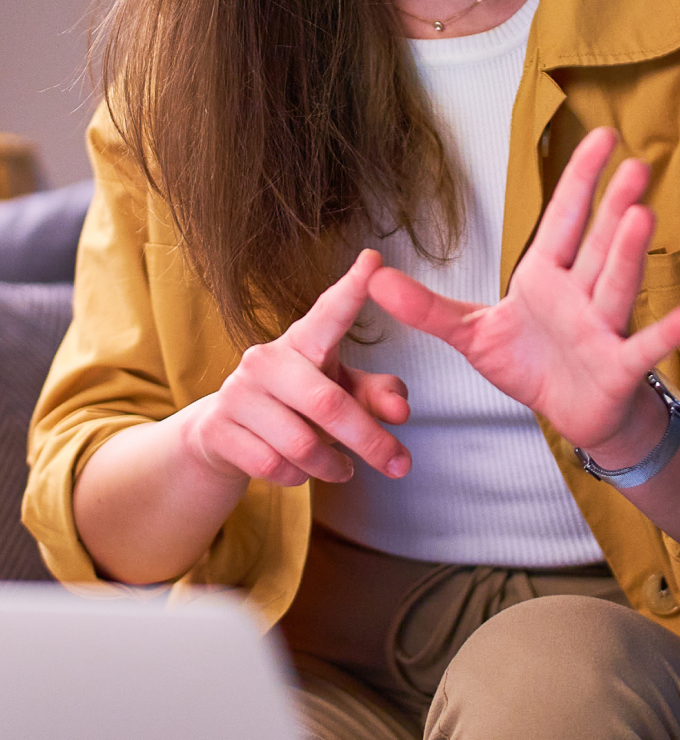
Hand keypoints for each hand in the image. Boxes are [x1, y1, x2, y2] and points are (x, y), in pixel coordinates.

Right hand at [184, 249, 411, 487]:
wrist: (223, 437)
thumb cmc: (296, 407)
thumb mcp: (340, 395)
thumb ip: (376, 397)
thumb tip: (402, 412)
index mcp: (302, 342)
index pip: (329, 313)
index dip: (352, 289)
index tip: (374, 261)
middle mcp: (265, 359)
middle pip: (327, 403)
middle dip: (370, 440)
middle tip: (401, 464)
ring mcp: (237, 393)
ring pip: (301, 444)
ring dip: (332, 466)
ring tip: (344, 469)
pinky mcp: (217, 429)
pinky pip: (272, 466)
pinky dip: (297, 478)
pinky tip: (300, 473)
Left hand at [367, 128, 679, 455]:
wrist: (571, 413)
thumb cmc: (531, 363)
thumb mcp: (472, 335)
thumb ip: (426, 307)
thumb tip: (372, 277)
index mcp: (545, 276)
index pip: (564, 219)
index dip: (581, 180)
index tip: (601, 136)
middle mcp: (579, 293)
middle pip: (597, 243)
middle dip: (613, 206)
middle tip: (633, 165)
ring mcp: (603, 328)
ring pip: (616, 284)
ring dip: (629, 253)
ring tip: (645, 215)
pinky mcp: (619, 366)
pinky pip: (644, 347)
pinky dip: (667, 332)